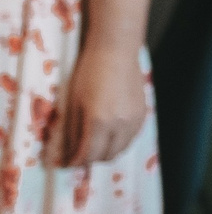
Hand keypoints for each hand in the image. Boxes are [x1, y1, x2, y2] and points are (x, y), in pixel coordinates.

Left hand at [45, 36, 148, 166]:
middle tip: (78, 154)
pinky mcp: (143, 114)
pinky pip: (131, 138)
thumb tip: (68, 152)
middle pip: (106, 156)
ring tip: (93, 145)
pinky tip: (109, 134)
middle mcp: (120, 124)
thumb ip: (72, 131)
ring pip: (121, 149)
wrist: (116, 51)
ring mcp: (135, 120)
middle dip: (90, 160)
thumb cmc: (89, 72)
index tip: (65, 162)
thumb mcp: (73, 103)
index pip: (88, 155)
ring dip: (106, 152)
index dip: (74, 162)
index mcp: (99, 121)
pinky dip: (119, 142)